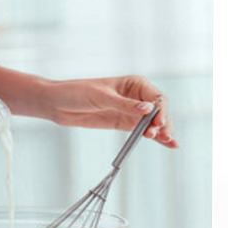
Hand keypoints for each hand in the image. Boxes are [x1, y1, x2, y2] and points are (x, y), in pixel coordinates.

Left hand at [36, 75, 178, 147]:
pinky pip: (144, 131)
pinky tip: (169, 144)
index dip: (160, 109)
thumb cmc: (77, 93)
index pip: (155, 96)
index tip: (158, 121)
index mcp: (134, 83)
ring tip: (167, 141)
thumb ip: (124, 104)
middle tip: (162, 135)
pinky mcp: (125, 123)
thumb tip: (147, 109)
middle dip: (163, 122)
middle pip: (159, 110)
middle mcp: (137, 96)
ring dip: (161, 131)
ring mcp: (132, 111)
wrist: (58, 104)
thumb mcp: (101, 97)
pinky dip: (156, 137)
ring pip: (154, 122)